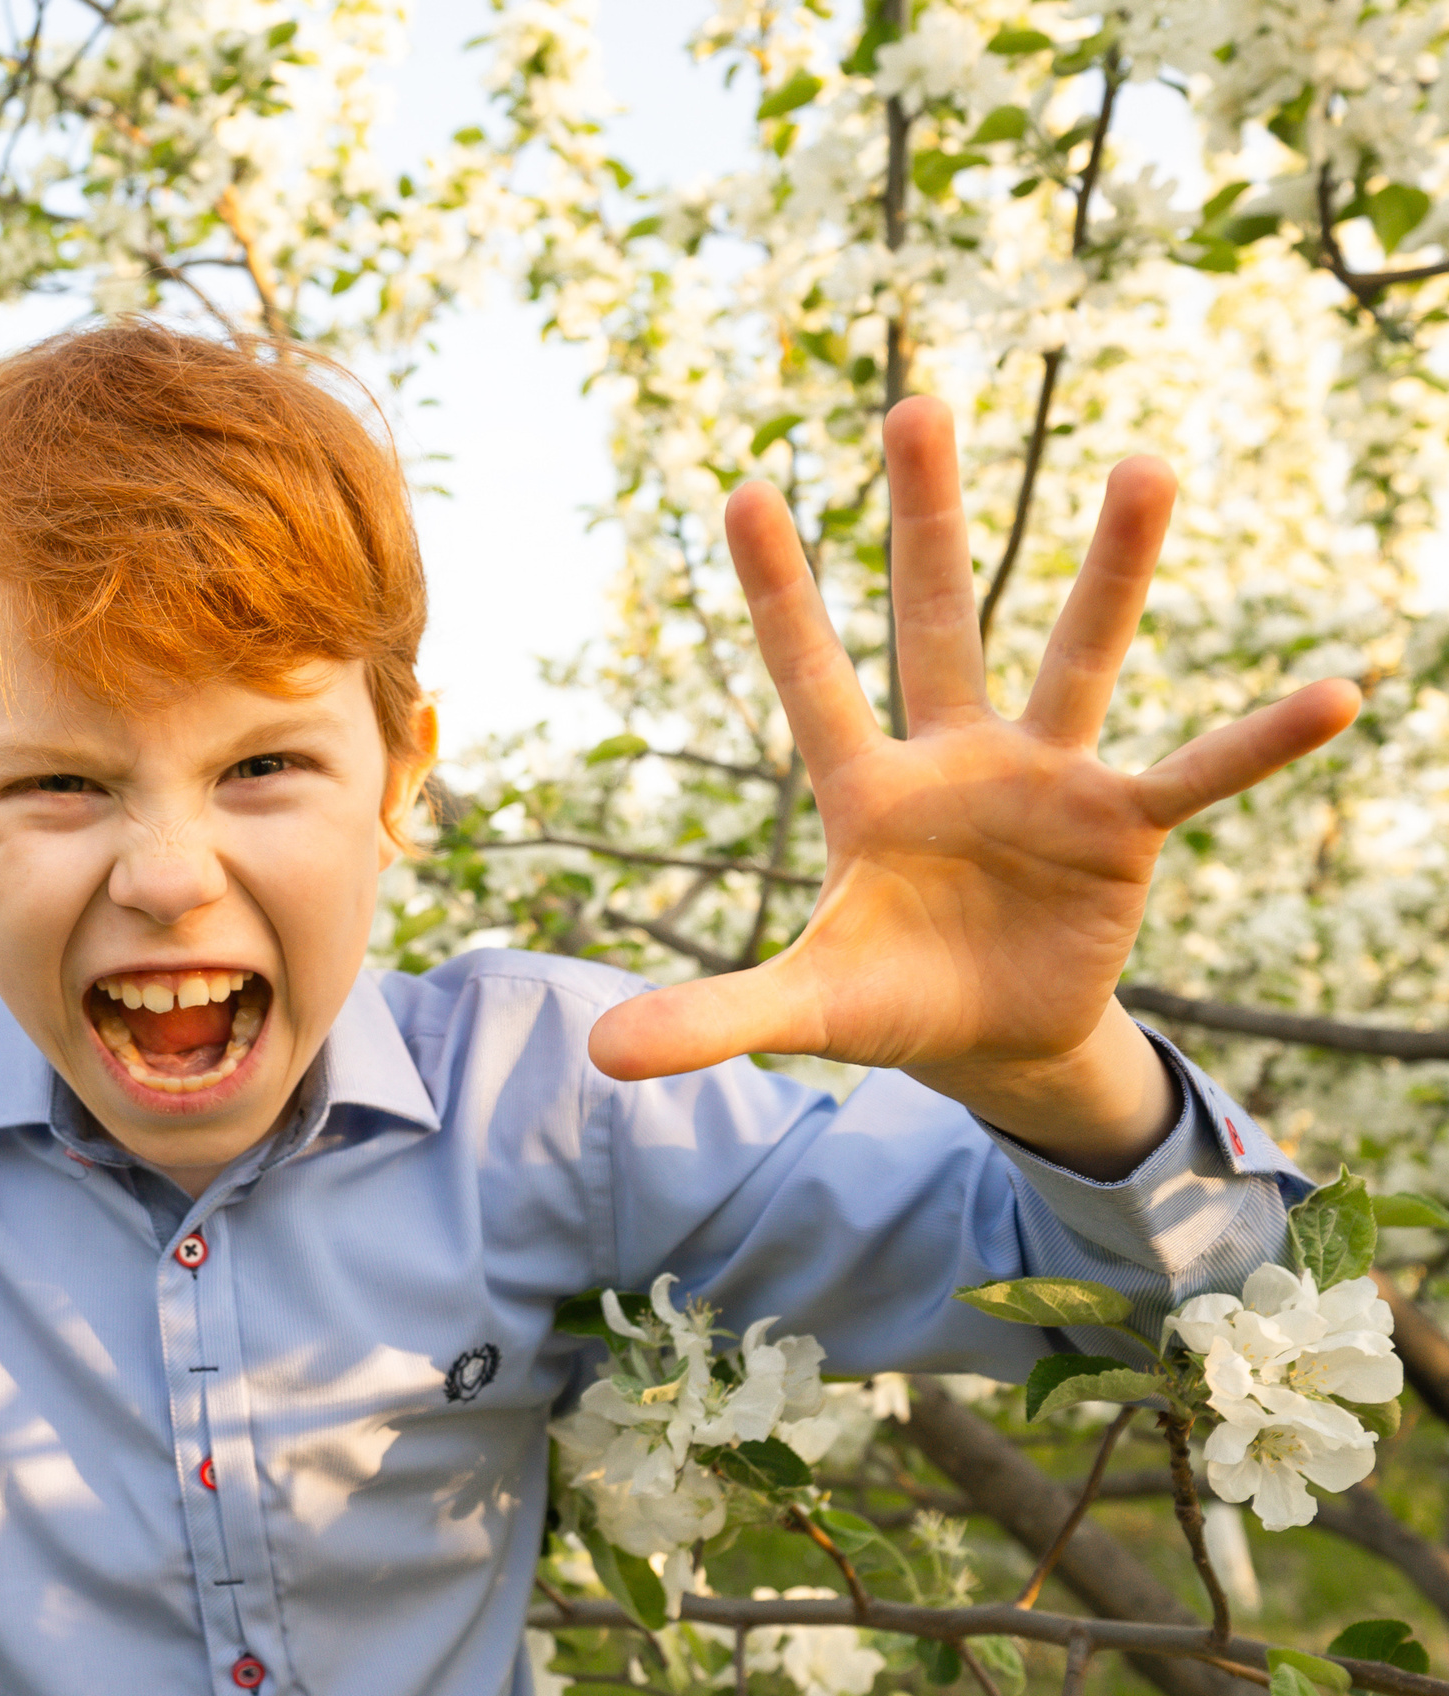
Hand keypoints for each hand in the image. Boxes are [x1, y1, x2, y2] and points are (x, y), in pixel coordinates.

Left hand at [587, 398, 1358, 1163]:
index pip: (810, 675)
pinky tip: (1335, 694)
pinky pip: (1197, 777)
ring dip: (1110, 570)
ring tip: (1146, 466)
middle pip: (936, 619)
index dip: (779, 593)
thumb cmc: (891, 998)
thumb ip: (714, 1018)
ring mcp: (1046, 782)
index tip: (742, 489)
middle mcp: (955, 758)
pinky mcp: (1122, 830)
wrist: (992, 1040)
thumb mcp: (805, 1011)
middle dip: (925, 519)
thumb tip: (600, 1052)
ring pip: (1075, 657)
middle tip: (913, 402)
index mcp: (866, 789)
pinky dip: (1256, 744)